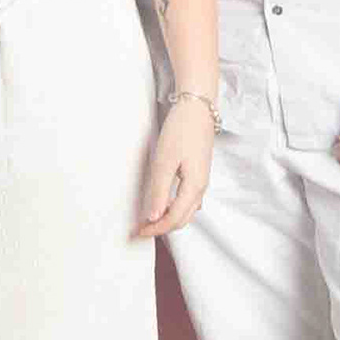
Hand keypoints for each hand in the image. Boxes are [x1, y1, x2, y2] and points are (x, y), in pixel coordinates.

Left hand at [134, 95, 214, 237]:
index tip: (138, 232)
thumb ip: (159, 191)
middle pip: (182, 219)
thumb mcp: (165, 161)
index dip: (155, 229)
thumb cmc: (182, 130)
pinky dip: (175, 208)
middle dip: (161, 228)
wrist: (198, 108)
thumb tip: (153, 216)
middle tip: (140, 230)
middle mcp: (201, 187)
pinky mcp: (198, 172)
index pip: (174, 219)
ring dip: (168, 219)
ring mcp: (201, 180)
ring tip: (148, 220)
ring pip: (186, 211)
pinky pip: (188, 200)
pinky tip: (164, 204)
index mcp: (194, 187)